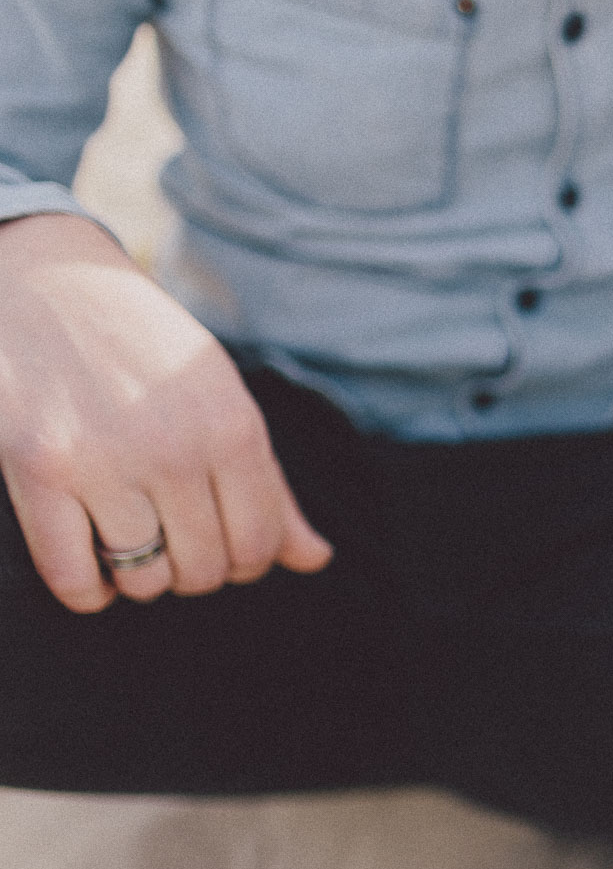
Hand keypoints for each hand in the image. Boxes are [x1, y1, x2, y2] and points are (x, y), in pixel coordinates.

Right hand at [0, 214, 332, 612]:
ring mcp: (105, 461)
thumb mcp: (221, 398)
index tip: (218, 539)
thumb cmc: (143, 346)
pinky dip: (87, 588)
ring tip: (128, 537)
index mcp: (234, 428)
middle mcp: (176, 449)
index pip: (261, 545)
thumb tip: (317, 559)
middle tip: (170, 536)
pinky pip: (74, 578)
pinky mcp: (39, 470)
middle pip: (205, 569)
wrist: (44, 279)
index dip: (243, 559)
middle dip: (192, 567)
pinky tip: (91, 557)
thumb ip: (269, 484)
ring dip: (139, 575)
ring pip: (145, 580)